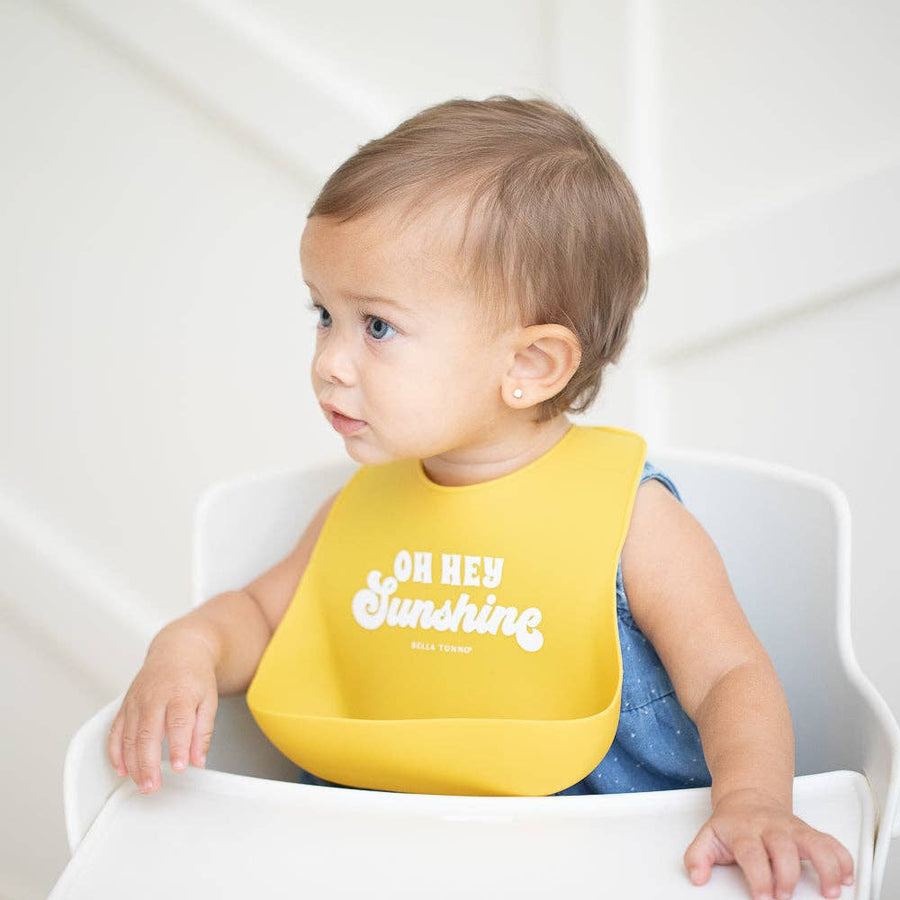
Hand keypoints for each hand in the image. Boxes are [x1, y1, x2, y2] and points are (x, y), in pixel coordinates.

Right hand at [107, 627, 218, 793]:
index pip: (178, 723)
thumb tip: (198, 760)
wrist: (178, 651)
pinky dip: (116, 752)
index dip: (178, 747)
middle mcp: (154, 697)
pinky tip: (122, 768)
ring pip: (129, 736)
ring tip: (142, 784)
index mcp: (180, 694)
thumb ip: (204, 732)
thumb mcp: (209, 700)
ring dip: (132, 764)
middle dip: (148, 763)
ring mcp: (137, 701)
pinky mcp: (126, 705)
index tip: (180, 767)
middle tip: (153, 786)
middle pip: (147, 733)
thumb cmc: (195, 676)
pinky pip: (116, 731)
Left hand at [684, 788, 854, 899]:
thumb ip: (698, 856)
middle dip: (787, 874)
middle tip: (785, 896)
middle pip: (783, 846)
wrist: (747, 798)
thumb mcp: (708, 836)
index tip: (763, 897)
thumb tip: (696, 876)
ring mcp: (792, 829)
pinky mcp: (809, 832)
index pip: (751, 852)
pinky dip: (842, 858)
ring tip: (830, 890)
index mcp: (745, 830)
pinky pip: (830, 841)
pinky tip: (846, 877)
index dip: (759, 875)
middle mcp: (771, 828)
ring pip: (813, 841)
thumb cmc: (732, 824)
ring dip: (825, 866)